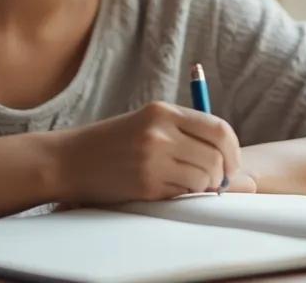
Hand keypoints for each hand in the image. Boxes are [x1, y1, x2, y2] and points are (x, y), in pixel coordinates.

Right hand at [50, 101, 242, 203]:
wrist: (68, 161)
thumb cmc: (112, 145)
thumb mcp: (148, 127)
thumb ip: (189, 137)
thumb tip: (237, 168)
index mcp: (163, 111)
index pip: (219, 129)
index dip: (233, 151)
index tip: (232, 165)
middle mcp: (159, 131)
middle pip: (216, 156)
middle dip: (222, 173)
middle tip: (214, 182)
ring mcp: (152, 157)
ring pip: (203, 177)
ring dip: (203, 186)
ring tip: (185, 184)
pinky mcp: (145, 182)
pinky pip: (183, 192)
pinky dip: (184, 194)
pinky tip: (167, 189)